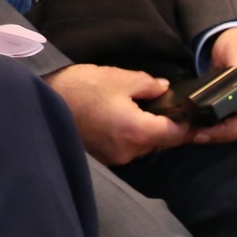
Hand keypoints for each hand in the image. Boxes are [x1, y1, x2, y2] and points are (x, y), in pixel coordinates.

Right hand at [45, 63, 190, 165]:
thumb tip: (164, 89)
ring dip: (143, 130)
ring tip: (132, 109)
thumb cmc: (81, 87)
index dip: (188, 124)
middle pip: (160, 142)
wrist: (43, 98)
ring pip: (142, 146)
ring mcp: (115, 158)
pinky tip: (116, 119)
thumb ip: (149, 85)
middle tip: (158, 105)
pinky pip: (125, 147)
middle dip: (163, 125)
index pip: (177, 135)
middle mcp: (130, 152)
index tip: (193, 114)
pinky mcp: (102, 158)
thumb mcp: (119, 78)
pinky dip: (126, 135)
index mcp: (139, 132)